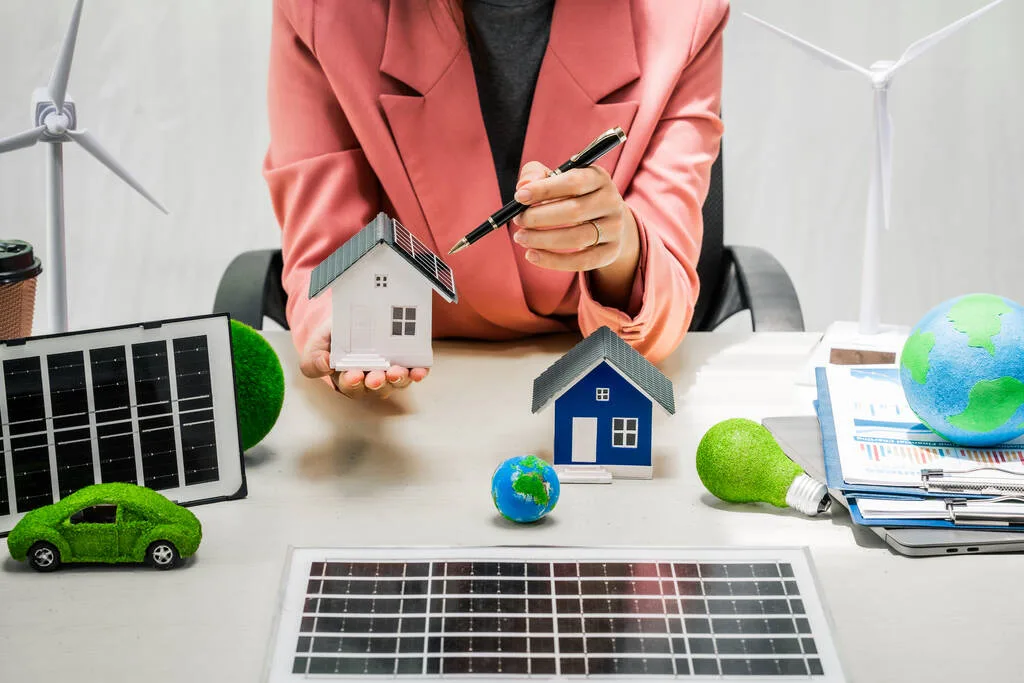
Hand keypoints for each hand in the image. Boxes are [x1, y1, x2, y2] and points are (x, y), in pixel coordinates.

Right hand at [299, 320, 428, 399]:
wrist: (353, 317)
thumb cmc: (334, 335)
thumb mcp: (317, 343)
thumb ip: (313, 358)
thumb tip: (324, 364)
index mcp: (347, 379)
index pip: (349, 386)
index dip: (352, 382)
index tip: (353, 375)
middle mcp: (370, 381)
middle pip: (376, 388)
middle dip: (376, 382)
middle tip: (376, 376)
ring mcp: (390, 373)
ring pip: (396, 382)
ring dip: (398, 379)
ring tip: (397, 371)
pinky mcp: (406, 364)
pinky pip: (414, 372)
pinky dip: (418, 372)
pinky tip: (420, 370)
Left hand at [511, 161, 640, 309]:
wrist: (604, 220)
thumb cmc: (571, 195)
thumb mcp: (556, 179)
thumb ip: (536, 175)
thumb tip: (524, 186)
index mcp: (598, 177)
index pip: (573, 182)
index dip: (544, 189)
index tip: (519, 197)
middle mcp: (611, 201)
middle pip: (574, 211)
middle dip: (539, 217)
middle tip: (518, 220)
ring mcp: (614, 228)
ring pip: (576, 238)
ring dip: (542, 240)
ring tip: (520, 237)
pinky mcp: (611, 252)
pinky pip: (581, 262)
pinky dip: (553, 261)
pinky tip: (531, 255)